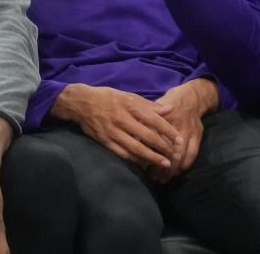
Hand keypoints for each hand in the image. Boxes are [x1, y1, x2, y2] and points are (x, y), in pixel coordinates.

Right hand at [51, 84, 182, 170]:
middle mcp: (121, 119)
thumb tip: (169, 110)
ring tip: (164, 164)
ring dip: (152, 157)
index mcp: (128, 105)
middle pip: (147, 136)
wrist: (80, 103)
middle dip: (163, 147)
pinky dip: (135, 159)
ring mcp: (112, 131)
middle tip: (176, 155)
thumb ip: (148, 105)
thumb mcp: (127, 95)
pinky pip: (122, 153)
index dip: (168, 131)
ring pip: (136, 148)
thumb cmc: (106, 97)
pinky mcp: (104, 141)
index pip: (153, 119)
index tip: (179, 139)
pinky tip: (144, 164)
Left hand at [149, 79, 217, 182]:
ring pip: (179, 155)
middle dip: (158, 166)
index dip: (145, 153)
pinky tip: (177, 173)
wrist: (191, 97)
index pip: (151, 140)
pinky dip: (185, 166)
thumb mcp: (152, 108)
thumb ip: (142, 121)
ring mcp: (187, 132)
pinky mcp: (197, 137)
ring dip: (171, 170)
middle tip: (151, 177)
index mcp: (161, 119)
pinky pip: (192, 154)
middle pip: (165, 150)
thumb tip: (130, 136)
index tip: (140, 164)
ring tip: (163, 179)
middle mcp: (174, 126)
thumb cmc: (167, 102)